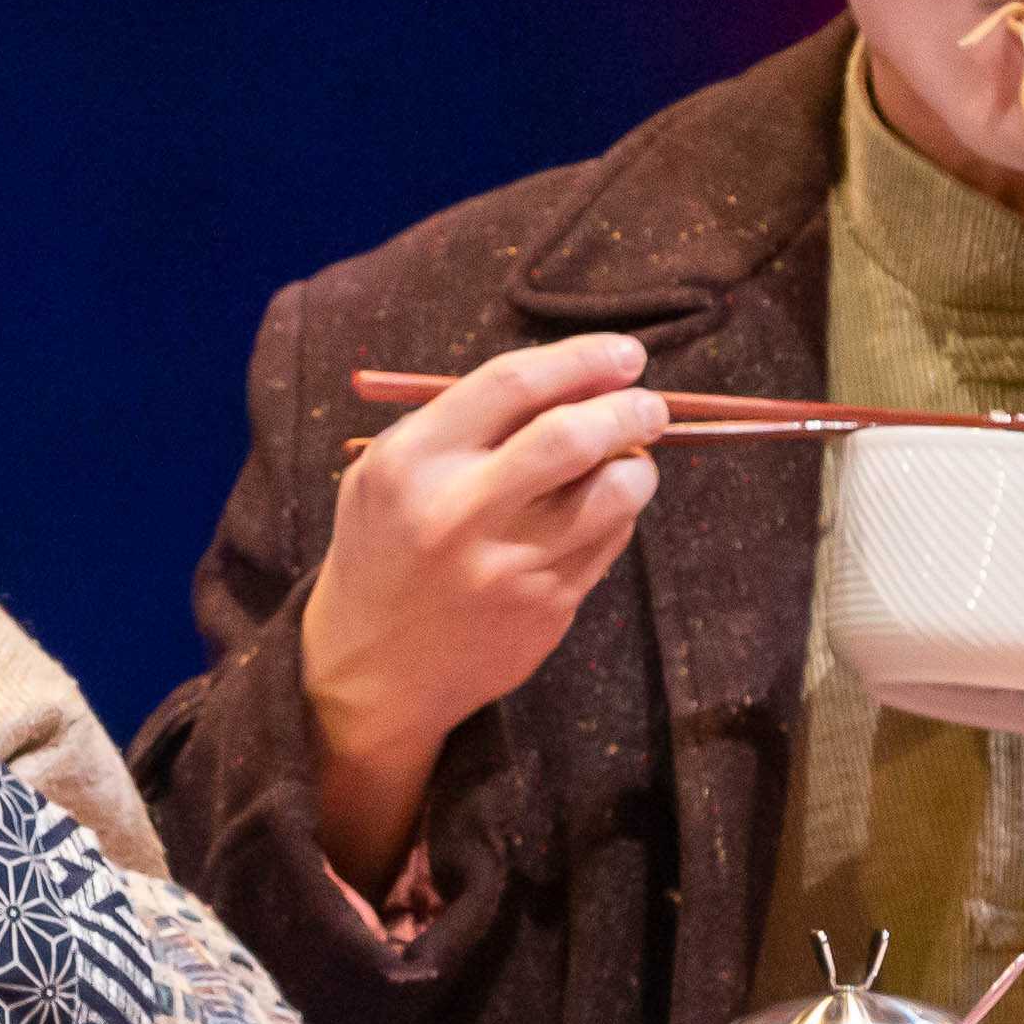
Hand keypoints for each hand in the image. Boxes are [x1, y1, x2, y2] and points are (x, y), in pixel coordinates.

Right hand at [294, 335, 667, 886]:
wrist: (373, 669)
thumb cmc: (388, 549)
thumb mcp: (390, 472)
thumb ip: (467, 422)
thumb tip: (576, 380)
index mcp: (412, 462)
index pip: (513, 383)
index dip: (581, 359)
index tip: (622, 355)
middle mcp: (459, 513)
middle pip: (572, 437)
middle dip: (628, 408)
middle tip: (650, 402)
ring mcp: (507, 568)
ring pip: (612, 494)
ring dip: (638, 465)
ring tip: (632, 457)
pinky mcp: (545, 609)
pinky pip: (610, 542)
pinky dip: (619, 515)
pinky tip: (600, 510)